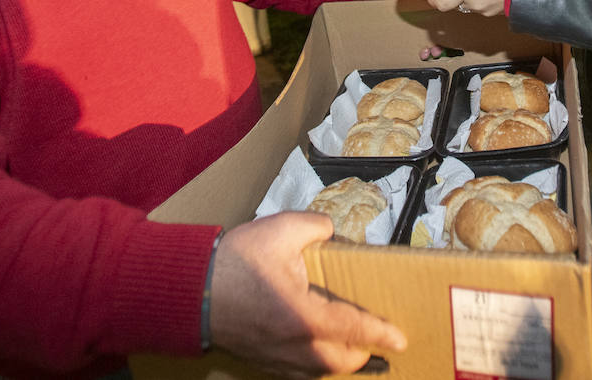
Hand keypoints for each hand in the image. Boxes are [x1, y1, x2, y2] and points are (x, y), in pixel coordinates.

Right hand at [209, 213, 406, 377]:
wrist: (190, 289)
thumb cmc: (235, 262)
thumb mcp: (281, 229)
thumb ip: (317, 227)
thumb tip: (331, 231)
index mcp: (305, 317)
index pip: (355, 330)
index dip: (381, 334)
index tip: (401, 340)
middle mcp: (295, 346)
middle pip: (341, 363)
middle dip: (363, 355)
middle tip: (375, 339)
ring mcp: (276, 357)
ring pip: (319, 371)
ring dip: (338, 360)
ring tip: (349, 344)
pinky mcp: (260, 359)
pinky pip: (297, 371)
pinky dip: (314, 363)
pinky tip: (314, 347)